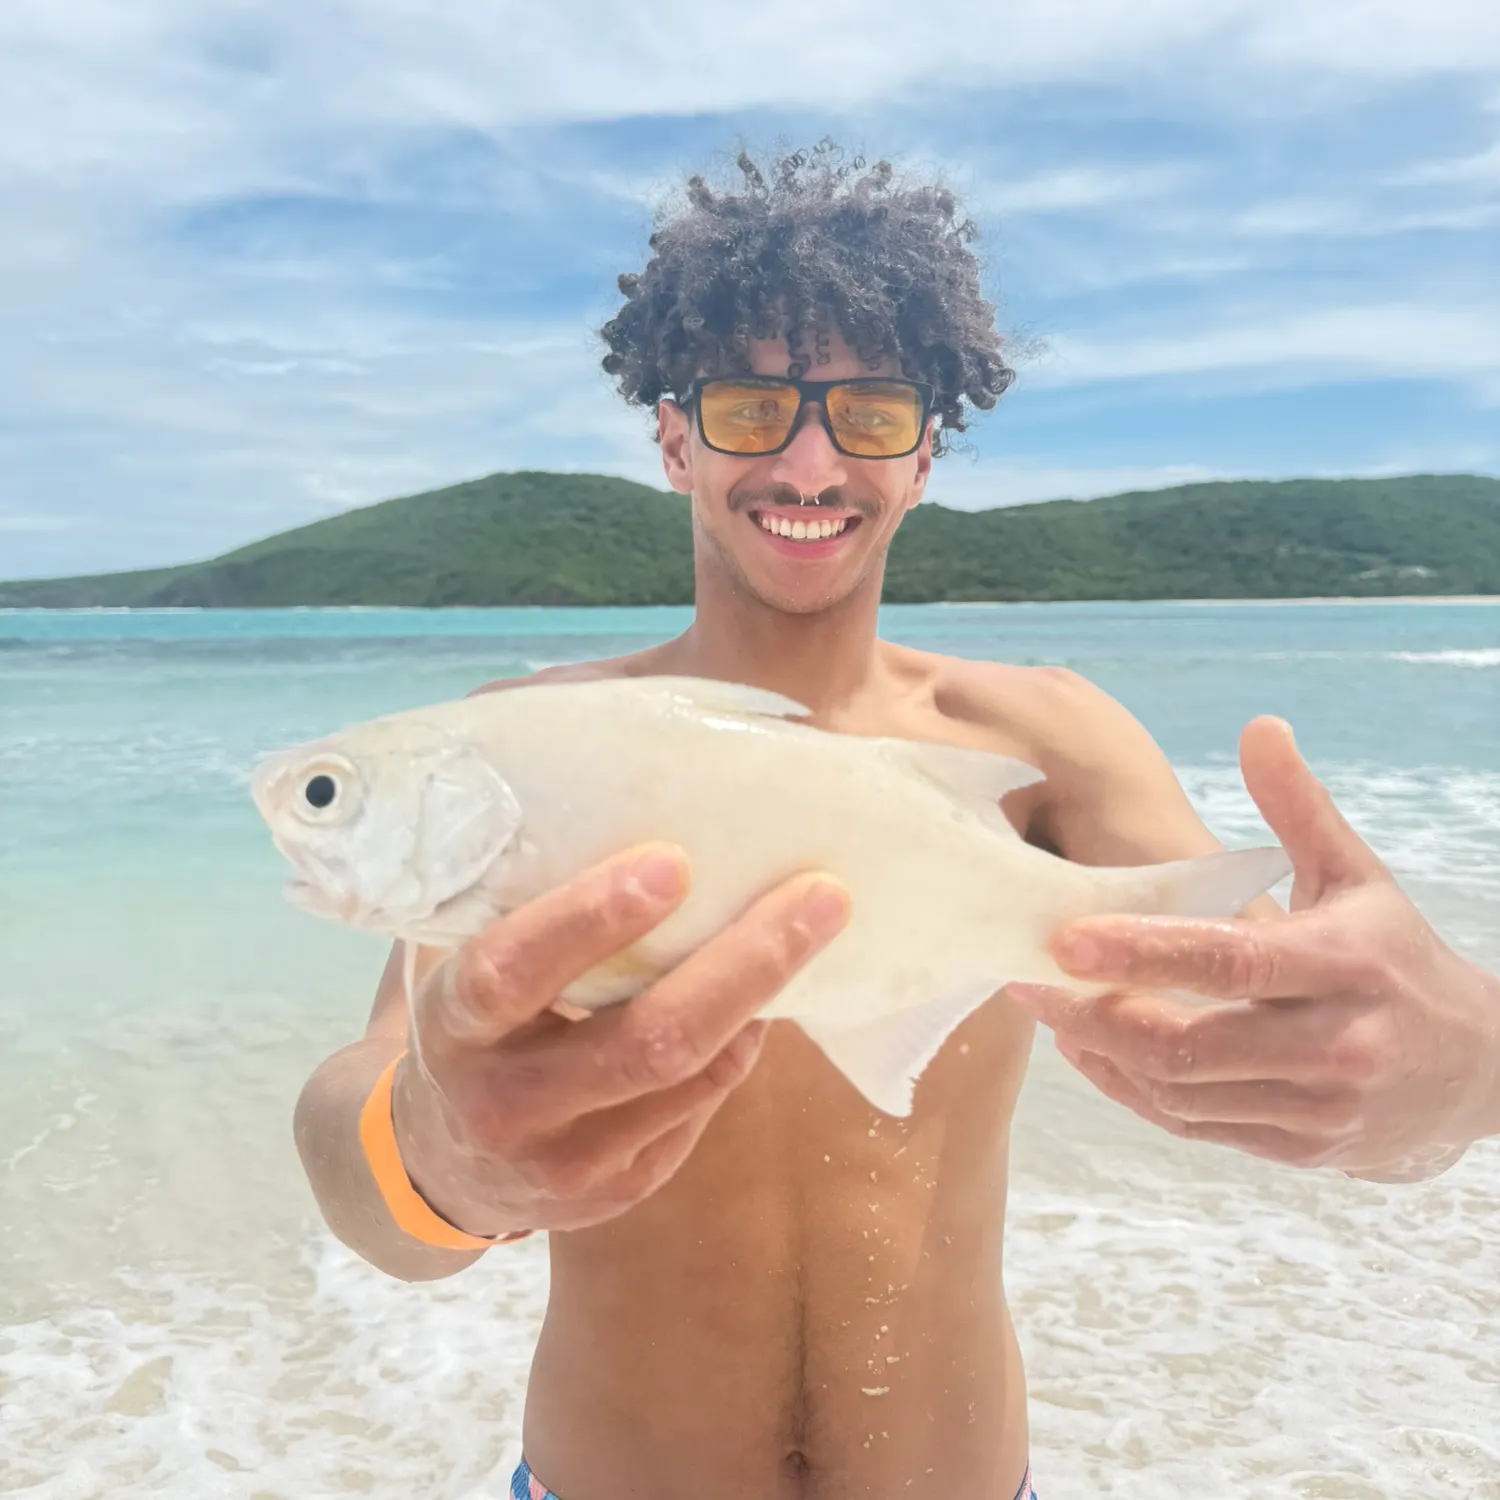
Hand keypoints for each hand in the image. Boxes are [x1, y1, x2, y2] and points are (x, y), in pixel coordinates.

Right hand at [390, 844, 850, 1233]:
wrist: (438, 1163)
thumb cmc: (473, 1023)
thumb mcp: (462, 959)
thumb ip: (515, 896)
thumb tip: (614, 783)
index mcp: (454, 1026)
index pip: (513, 970)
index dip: (591, 917)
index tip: (674, 861)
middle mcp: (503, 1103)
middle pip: (647, 1040)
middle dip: (744, 962)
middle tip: (819, 894)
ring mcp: (564, 1164)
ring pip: (688, 1077)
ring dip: (760, 996)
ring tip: (814, 925)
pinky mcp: (616, 1194)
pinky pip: (699, 1110)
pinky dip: (738, 1046)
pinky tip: (762, 998)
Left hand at [1009, 717, 1499, 1182]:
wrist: (1483, 1072)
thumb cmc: (1398, 958)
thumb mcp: (1358, 877)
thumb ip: (1300, 808)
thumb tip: (1260, 728)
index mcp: (1342, 965)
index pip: (1231, 960)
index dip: (1144, 951)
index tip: (1066, 939)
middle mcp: (1332, 1044)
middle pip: (1188, 1043)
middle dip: (1095, 1015)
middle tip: (1030, 980)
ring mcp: (1316, 1108)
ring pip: (1180, 1093)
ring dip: (1102, 1054)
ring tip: (1050, 1010)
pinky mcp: (1299, 1149)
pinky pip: (1193, 1126)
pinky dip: (1132, 1092)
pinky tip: (1094, 1052)